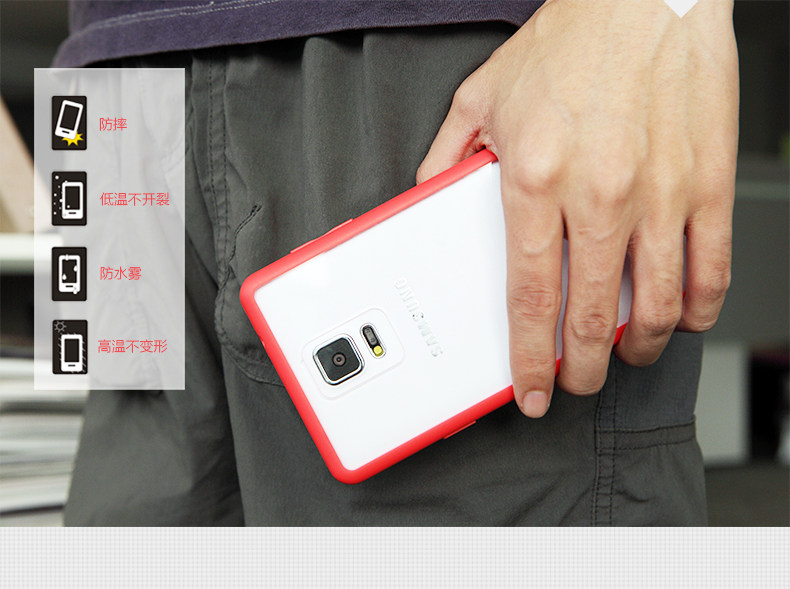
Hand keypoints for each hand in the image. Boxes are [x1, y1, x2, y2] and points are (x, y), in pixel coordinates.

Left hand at [417, 0, 738, 416]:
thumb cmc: (570, 42)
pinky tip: (683, 318)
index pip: (529, 296)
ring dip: (640, 348)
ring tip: (625, 356)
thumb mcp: (483, 96)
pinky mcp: (707, 182)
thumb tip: (426, 200)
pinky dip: (698, 307)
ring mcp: (661, 193)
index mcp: (536, 178)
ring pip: (657, 306)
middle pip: (592, 317)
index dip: (529, 357)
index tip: (531, 388)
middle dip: (581, 369)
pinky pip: (711, 267)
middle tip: (574, 381)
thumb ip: (447, 159)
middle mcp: (600, 194)